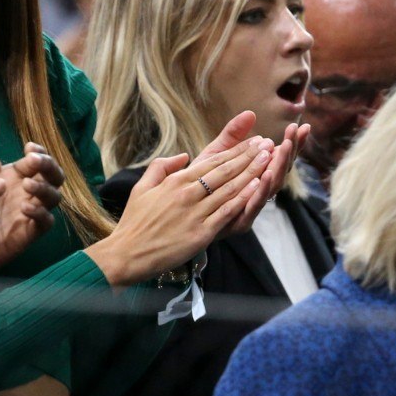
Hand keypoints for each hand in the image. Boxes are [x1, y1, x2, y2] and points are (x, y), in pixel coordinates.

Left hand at [0, 142, 64, 273]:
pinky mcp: (24, 234)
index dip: (40, 151)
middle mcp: (24, 193)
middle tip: (33, 161)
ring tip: (27, 184)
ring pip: (55, 199)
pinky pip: (45, 223)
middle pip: (55, 176)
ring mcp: (27, 214)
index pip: (39, 159)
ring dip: (45, 189)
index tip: (28, 147)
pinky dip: (40, 213)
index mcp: (13, 175)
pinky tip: (24, 206)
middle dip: (49, 166)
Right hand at [84, 137, 271, 286]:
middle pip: (224, 171)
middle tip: (267, 144)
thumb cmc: (134, 222)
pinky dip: (243, 199)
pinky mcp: (200, 233)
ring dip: (251, 172)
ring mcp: (195, 213)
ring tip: (268, 160)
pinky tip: (257, 188)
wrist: (127, 253)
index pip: (211, 162)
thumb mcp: (141, 187)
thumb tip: (183, 156)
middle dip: (249, 157)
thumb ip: (161, 167)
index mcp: (174, 181)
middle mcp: (186, 193)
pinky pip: (226, 212)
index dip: (235, 151)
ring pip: (229, 189)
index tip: (252, 142)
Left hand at [193, 112, 310, 236]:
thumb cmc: (201, 182)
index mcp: (257, 176)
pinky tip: (267, 174)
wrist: (182, 211)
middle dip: (289, 151)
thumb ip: (233, 135)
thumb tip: (250, 112)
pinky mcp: (240, 222)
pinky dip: (262, 190)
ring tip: (283, 148)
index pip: (280, 158)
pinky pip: (254, 206)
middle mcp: (259, 192)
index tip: (303, 126)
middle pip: (281, 171)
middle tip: (294, 132)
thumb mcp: (216, 154)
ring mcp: (252, 207)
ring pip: (272, 187)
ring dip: (279, 166)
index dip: (293, 144)